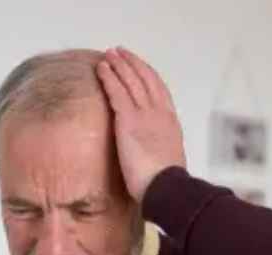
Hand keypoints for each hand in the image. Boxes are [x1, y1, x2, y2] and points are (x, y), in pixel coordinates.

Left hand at [96, 47, 187, 203]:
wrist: (166, 186)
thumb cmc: (166, 183)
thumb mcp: (167, 160)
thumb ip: (159, 150)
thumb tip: (152, 155)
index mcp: (170, 122)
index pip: (159, 90)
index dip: (147, 75)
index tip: (139, 66)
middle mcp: (159, 113)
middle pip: (145, 79)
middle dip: (132, 64)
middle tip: (120, 52)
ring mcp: (144, 115)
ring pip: (131, 81)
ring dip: (119, 65)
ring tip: (108, 54)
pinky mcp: (128, 120)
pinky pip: (116, 92)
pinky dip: (109, 77)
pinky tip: (101, 69)